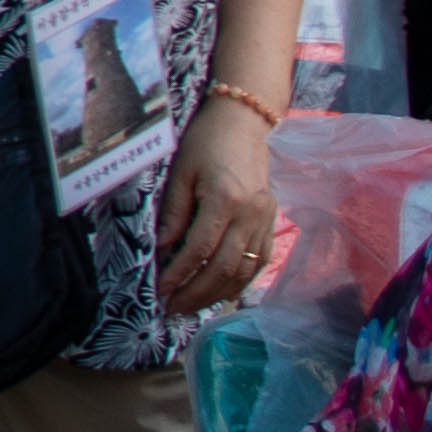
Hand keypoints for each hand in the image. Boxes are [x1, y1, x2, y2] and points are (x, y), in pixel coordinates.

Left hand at [153, 95, 281, 315]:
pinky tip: (220, 294)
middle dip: (196, 292)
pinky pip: (259, 262)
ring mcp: (266, 219)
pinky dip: (239, 282)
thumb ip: (174, 212)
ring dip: (217, 293)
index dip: (178, 273)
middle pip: (224, 266)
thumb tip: (163, 250)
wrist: (244, 123)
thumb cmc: (205, 142)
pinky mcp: (272, 222)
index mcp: (226, 198)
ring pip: (244, 270)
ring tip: (191, 306)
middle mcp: (251, 213)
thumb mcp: (180, 172)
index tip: (159, 291)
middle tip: (172, 308)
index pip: (200, 248)